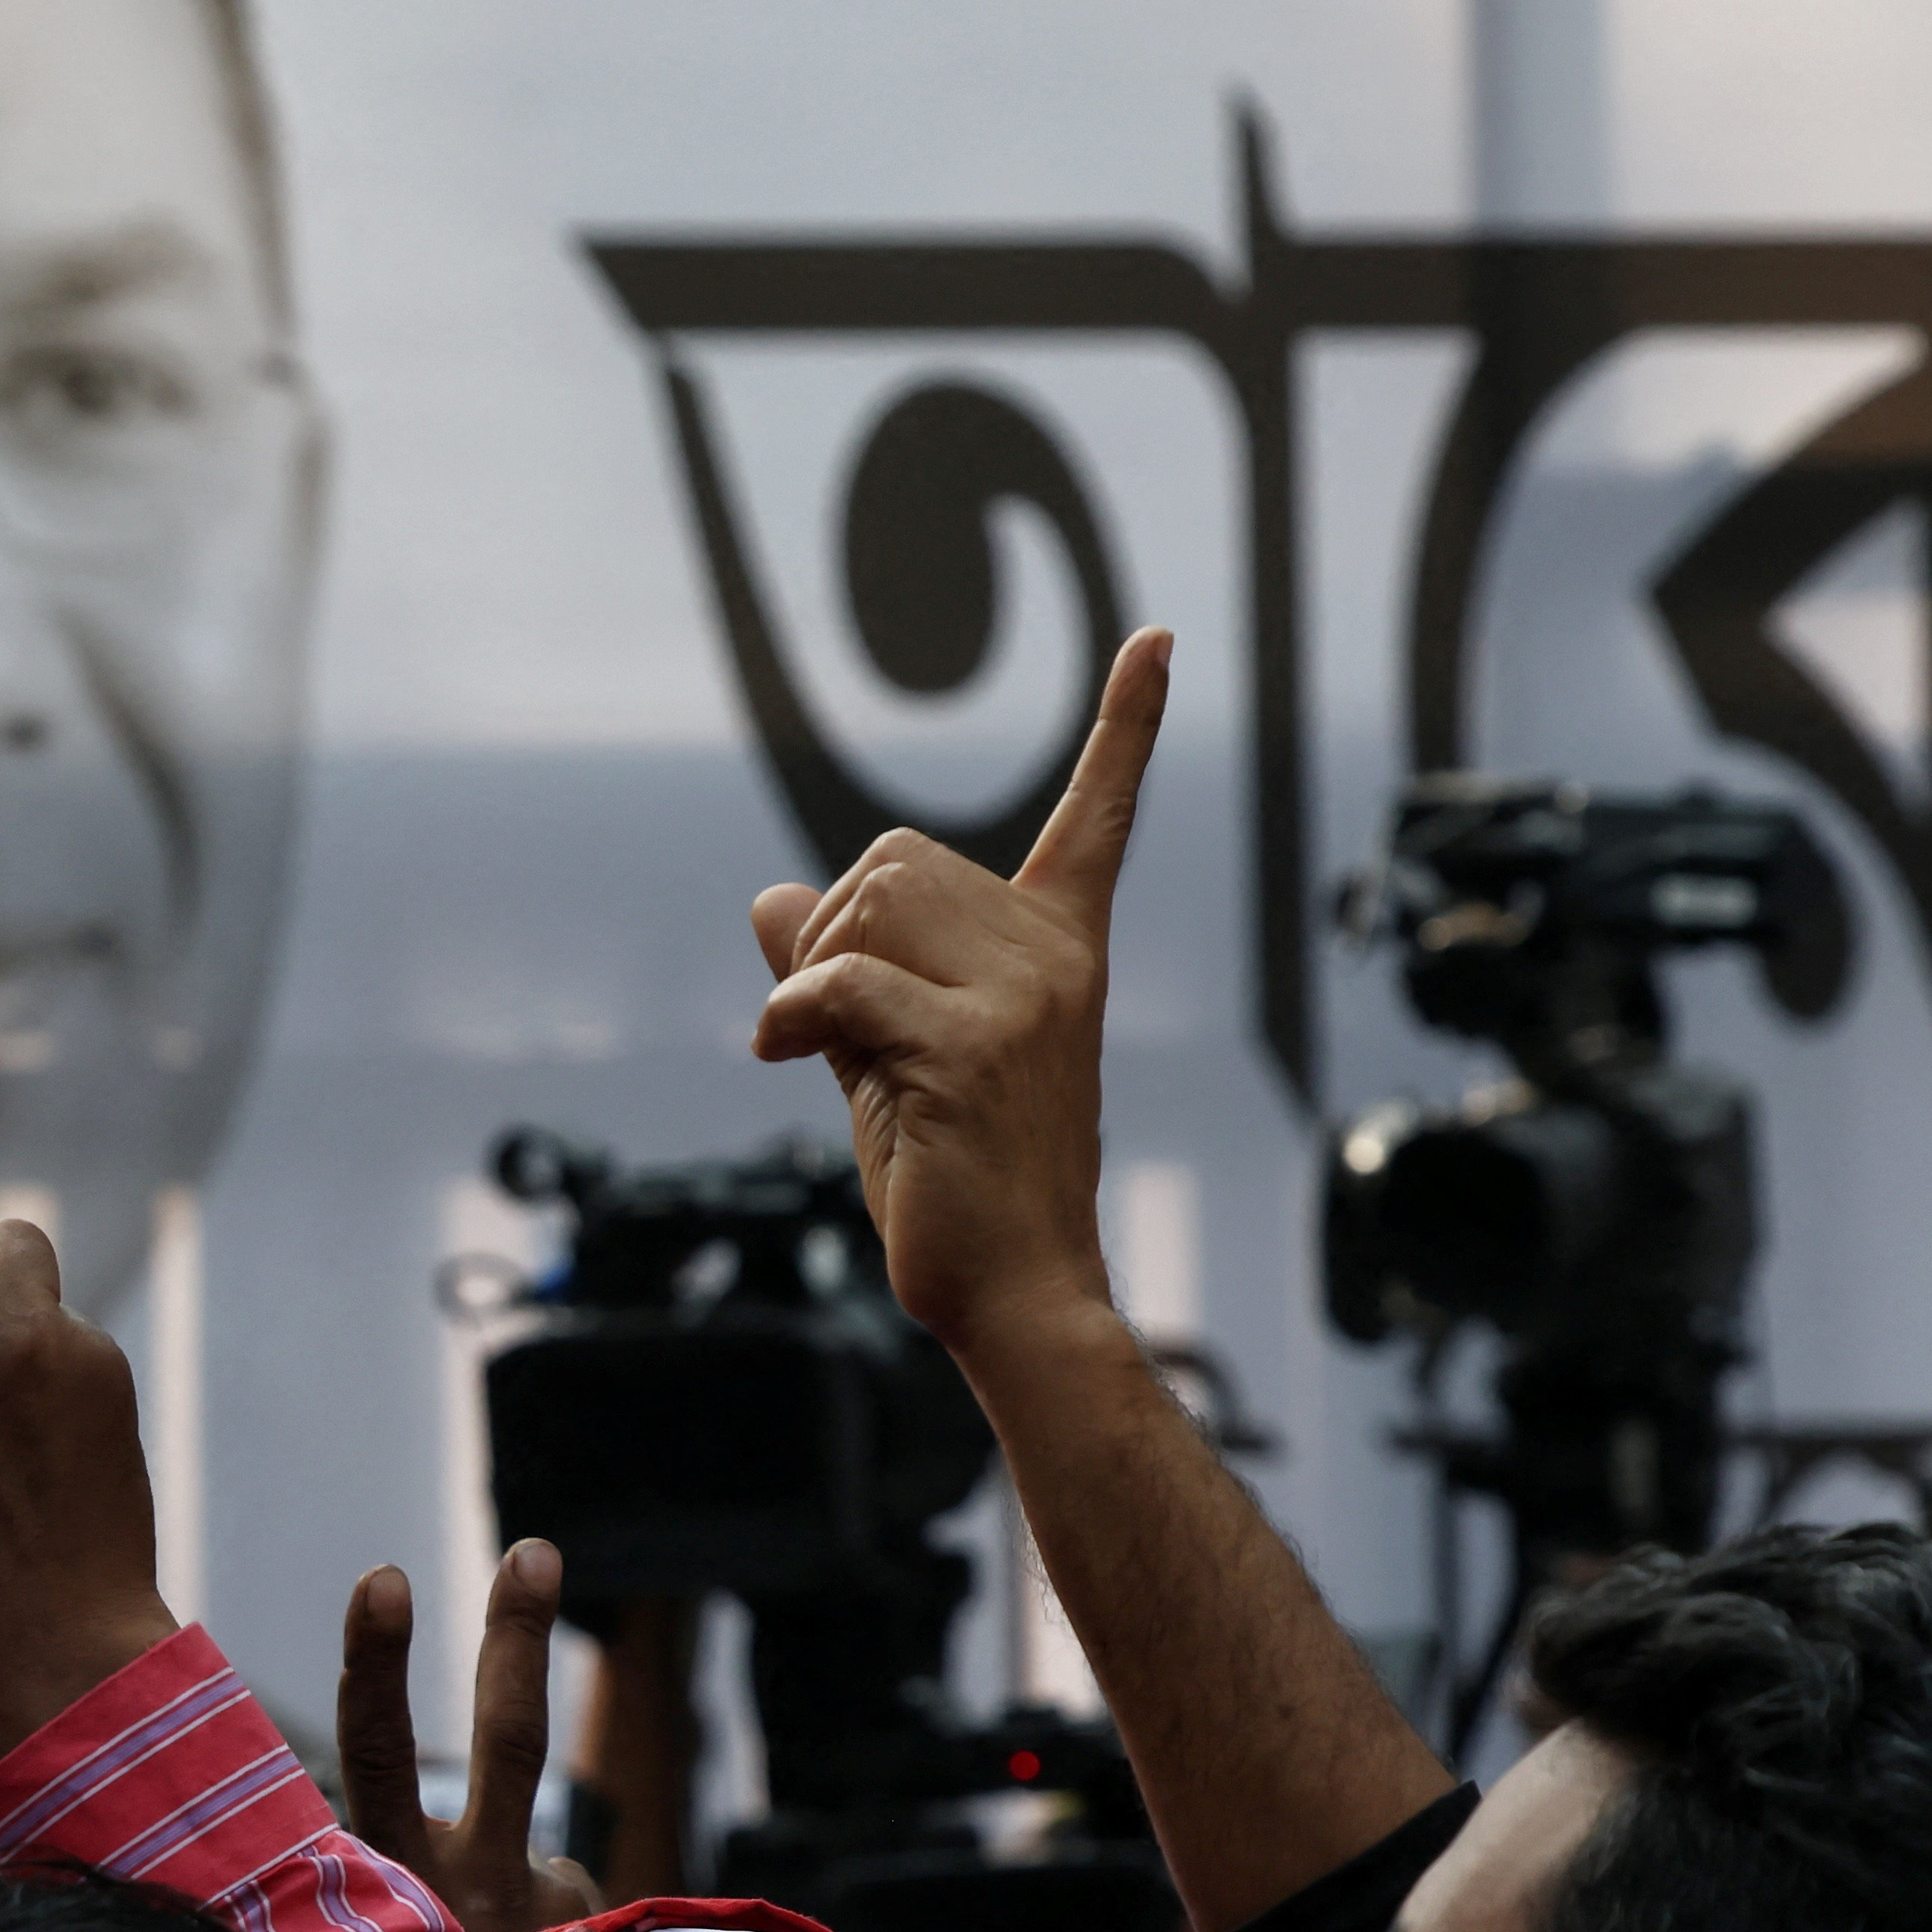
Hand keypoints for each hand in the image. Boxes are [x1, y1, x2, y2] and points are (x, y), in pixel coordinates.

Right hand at [335, 1537, 600, 1931]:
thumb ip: (416, 1903)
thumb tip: (511, 1864)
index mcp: (393, 1888)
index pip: (377, 1756)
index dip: (378, 1664)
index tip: (386, 1577)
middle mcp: (472, 1897)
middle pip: (509, 1743)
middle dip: (517, 1641)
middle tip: (534, 1554)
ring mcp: (546, 1929)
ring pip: (549, 1870)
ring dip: (531, 1913)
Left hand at [747, 630, 1169, 1368]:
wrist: (1015, 1290)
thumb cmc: (959, 1178)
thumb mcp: (894, 1055)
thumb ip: (847, 971)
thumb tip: (772, 895)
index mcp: (1059, 951)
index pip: (1097, 818)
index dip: (1125, 728)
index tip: (1159, 641)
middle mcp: (1054, 959)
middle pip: (894, 859)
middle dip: (832, 932)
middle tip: (841, 1029)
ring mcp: (1022, 1001)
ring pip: (862, 909)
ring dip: (810, 977)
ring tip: (831, 1057)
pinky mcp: (972, 1048)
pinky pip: (840, 986)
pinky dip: (786, 1017)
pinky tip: (779, 1059)